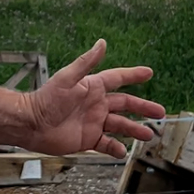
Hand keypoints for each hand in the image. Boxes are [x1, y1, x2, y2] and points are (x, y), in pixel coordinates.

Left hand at [20, 39, 162, 157]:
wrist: (32, 124)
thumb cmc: (47, 99)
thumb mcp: (68, 78)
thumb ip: (86, 62)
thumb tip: (102, 42)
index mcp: (93, 87)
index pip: (118, 79)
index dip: (133, 75)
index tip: (148, 73)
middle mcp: (96, 104)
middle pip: (126, 105)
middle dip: (143, 108)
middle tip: (160, 113)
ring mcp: (93, 123)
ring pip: (120, 126)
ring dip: (135, 130)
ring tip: (149, 135)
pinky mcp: (87, 139)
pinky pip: (106, 144)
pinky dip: (116, 148)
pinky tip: (124, 151)